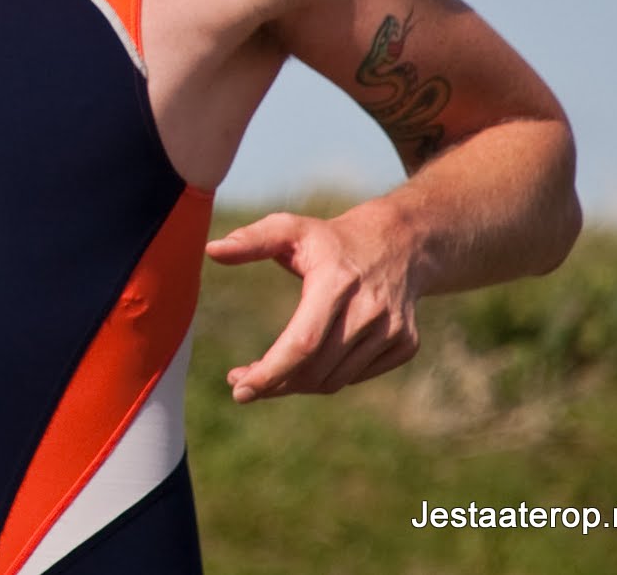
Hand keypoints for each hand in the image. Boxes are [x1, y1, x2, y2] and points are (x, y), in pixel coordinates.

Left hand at [205, 209, 420, 401]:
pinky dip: (327, 378)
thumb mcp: (290, 229)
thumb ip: (251, 240)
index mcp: (337, 282)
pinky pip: (356, 377)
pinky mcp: (405, 345)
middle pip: (315, 369)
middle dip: (274, 383)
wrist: (399, 244)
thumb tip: (211, 251)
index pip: (302, 343)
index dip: (270, 372)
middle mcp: (370, 310)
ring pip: (335, 380)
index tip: (239, 387)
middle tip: (242, 382)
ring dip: (297, 385)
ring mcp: (392, 330)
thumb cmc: (330, 239)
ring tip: (269, 374)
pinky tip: (309, 362)